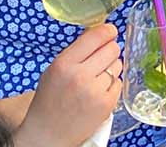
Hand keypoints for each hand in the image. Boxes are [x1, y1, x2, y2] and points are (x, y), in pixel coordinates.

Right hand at [14, 23, 121, 146]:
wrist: (46, 135)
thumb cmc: (49, 101)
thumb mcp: (54, 70)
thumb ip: (76, 51)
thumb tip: (99, 31)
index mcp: (64, 64)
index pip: (96, 36)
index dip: (107, 31)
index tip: (110, 31)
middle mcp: (80, 76)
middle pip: (112, 48)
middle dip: (109, 51)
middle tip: (100, 59)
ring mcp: (94, 92)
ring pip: (118, 65)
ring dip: (110, 69)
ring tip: (95, 80)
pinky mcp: (106, 105)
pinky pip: (119, 83)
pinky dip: (112, 85)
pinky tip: (98, 92)